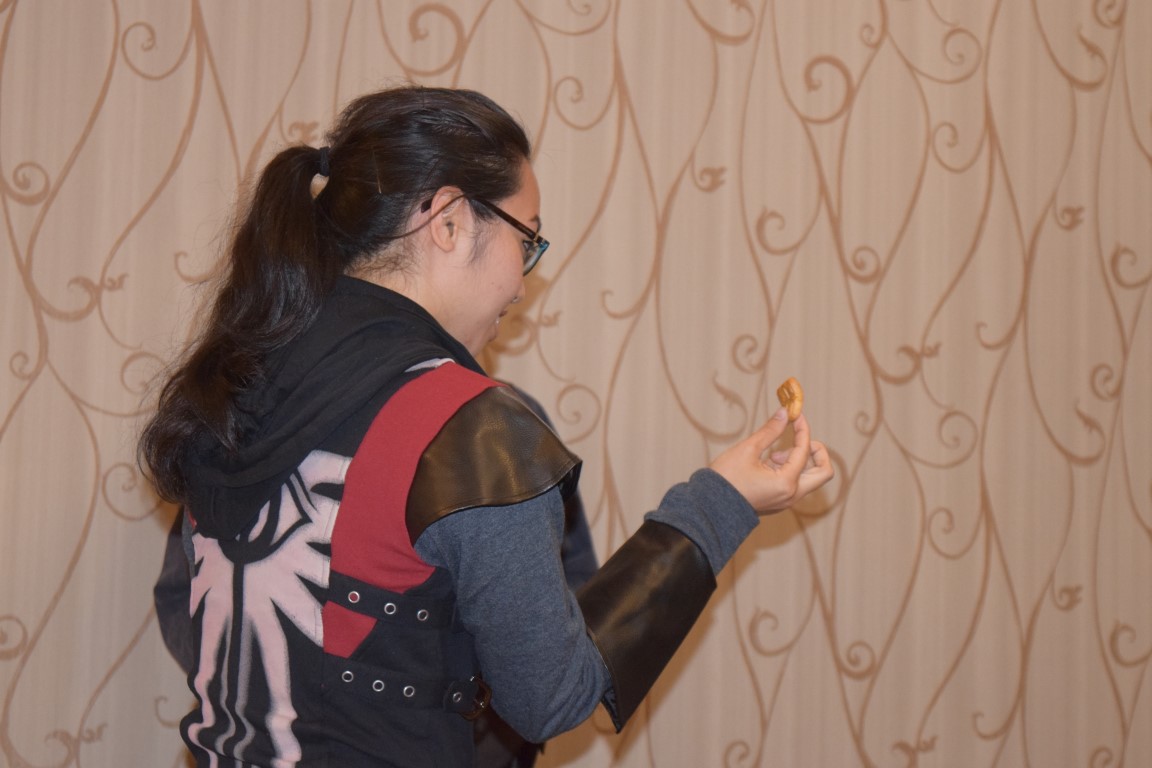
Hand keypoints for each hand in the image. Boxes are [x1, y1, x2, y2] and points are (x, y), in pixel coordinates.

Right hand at [709, 408, 833, 514]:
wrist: (710, 507)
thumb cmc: (726, 479)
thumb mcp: (748, 450)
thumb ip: (770, 430)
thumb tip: (784, 412)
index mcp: (786, 483)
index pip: (805, 450)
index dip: (802, 429)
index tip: (795, 414)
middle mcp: (792, 495)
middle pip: (823, 471)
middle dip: (817, 451)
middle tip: (800, 440)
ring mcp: (787, 501)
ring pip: (811, 478)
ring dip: (801, 460)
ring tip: (773, 454)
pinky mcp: (780, 502)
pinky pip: (797, 483)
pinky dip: (791, 469)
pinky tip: (768, 463)